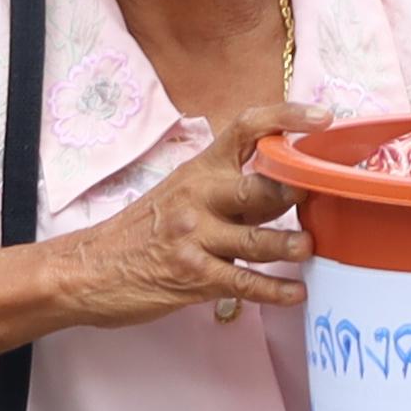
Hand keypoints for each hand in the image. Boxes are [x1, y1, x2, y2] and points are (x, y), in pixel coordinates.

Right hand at [34, 115, 308, 325]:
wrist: (87, 268)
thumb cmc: (141, 230)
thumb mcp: (180, 193)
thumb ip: (228, 189)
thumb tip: (285, 190)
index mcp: (199, 169)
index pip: (247, 128)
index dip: (287, 117)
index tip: (322, 117)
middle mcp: (199, 197)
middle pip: (260, 188)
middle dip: (296, 194)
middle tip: (323, 199)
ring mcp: (195, 237)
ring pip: (259, 240)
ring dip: (291, 246)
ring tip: (310, 248)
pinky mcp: (193, 276)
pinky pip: (244, 283)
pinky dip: (275, 291)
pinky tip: (295, 293)